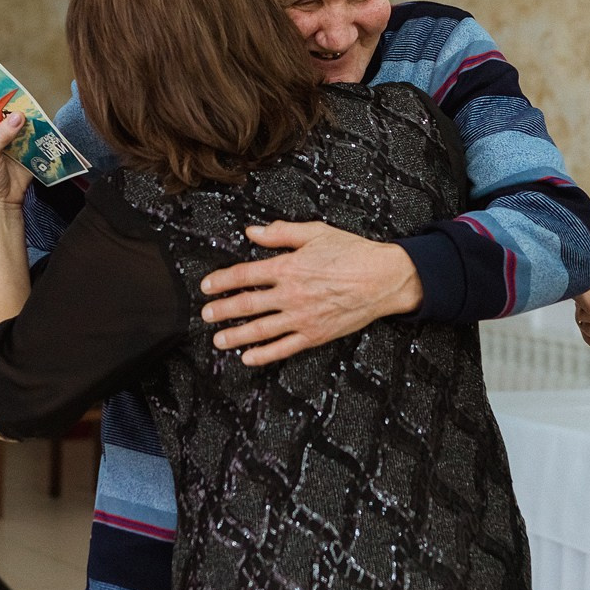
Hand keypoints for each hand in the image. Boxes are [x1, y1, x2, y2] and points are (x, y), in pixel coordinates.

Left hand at [197, 222, 423, 365]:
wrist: (384, 278)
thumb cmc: (353, 253)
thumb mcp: (315, 233)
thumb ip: (280, 233)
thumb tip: (252, 231)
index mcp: (288, 267)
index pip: (244, 275)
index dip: (222, 281)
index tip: (207, 286)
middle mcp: (290, 295)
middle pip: (246, 304)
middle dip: (222, 311)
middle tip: (206, 315)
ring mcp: (302, 318)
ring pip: (259, 330)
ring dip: (235, 336)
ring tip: (218, 340)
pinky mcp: (315, 335)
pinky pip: (283, 348)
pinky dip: (263, 355)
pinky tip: (248, 358)